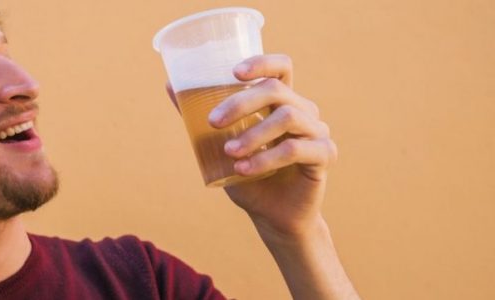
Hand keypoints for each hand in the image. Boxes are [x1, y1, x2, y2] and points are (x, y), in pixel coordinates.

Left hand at [167, 54, 336, 237]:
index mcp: (282, 102)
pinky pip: (296, 148)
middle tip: (213, 122)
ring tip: (229, 153)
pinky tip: (244, 170)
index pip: (280, 68)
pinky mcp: (325, 155)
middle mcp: (304, 111)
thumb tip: (169, 86)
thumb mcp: (217, 146)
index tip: (234, 73)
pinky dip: (266, 158)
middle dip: (241, 103)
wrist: (273, 217)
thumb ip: (198, 117)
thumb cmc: (248, 177)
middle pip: (276, 90)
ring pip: (288, 117)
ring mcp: (317, 131)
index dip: (261, 63)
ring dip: (253, 134)